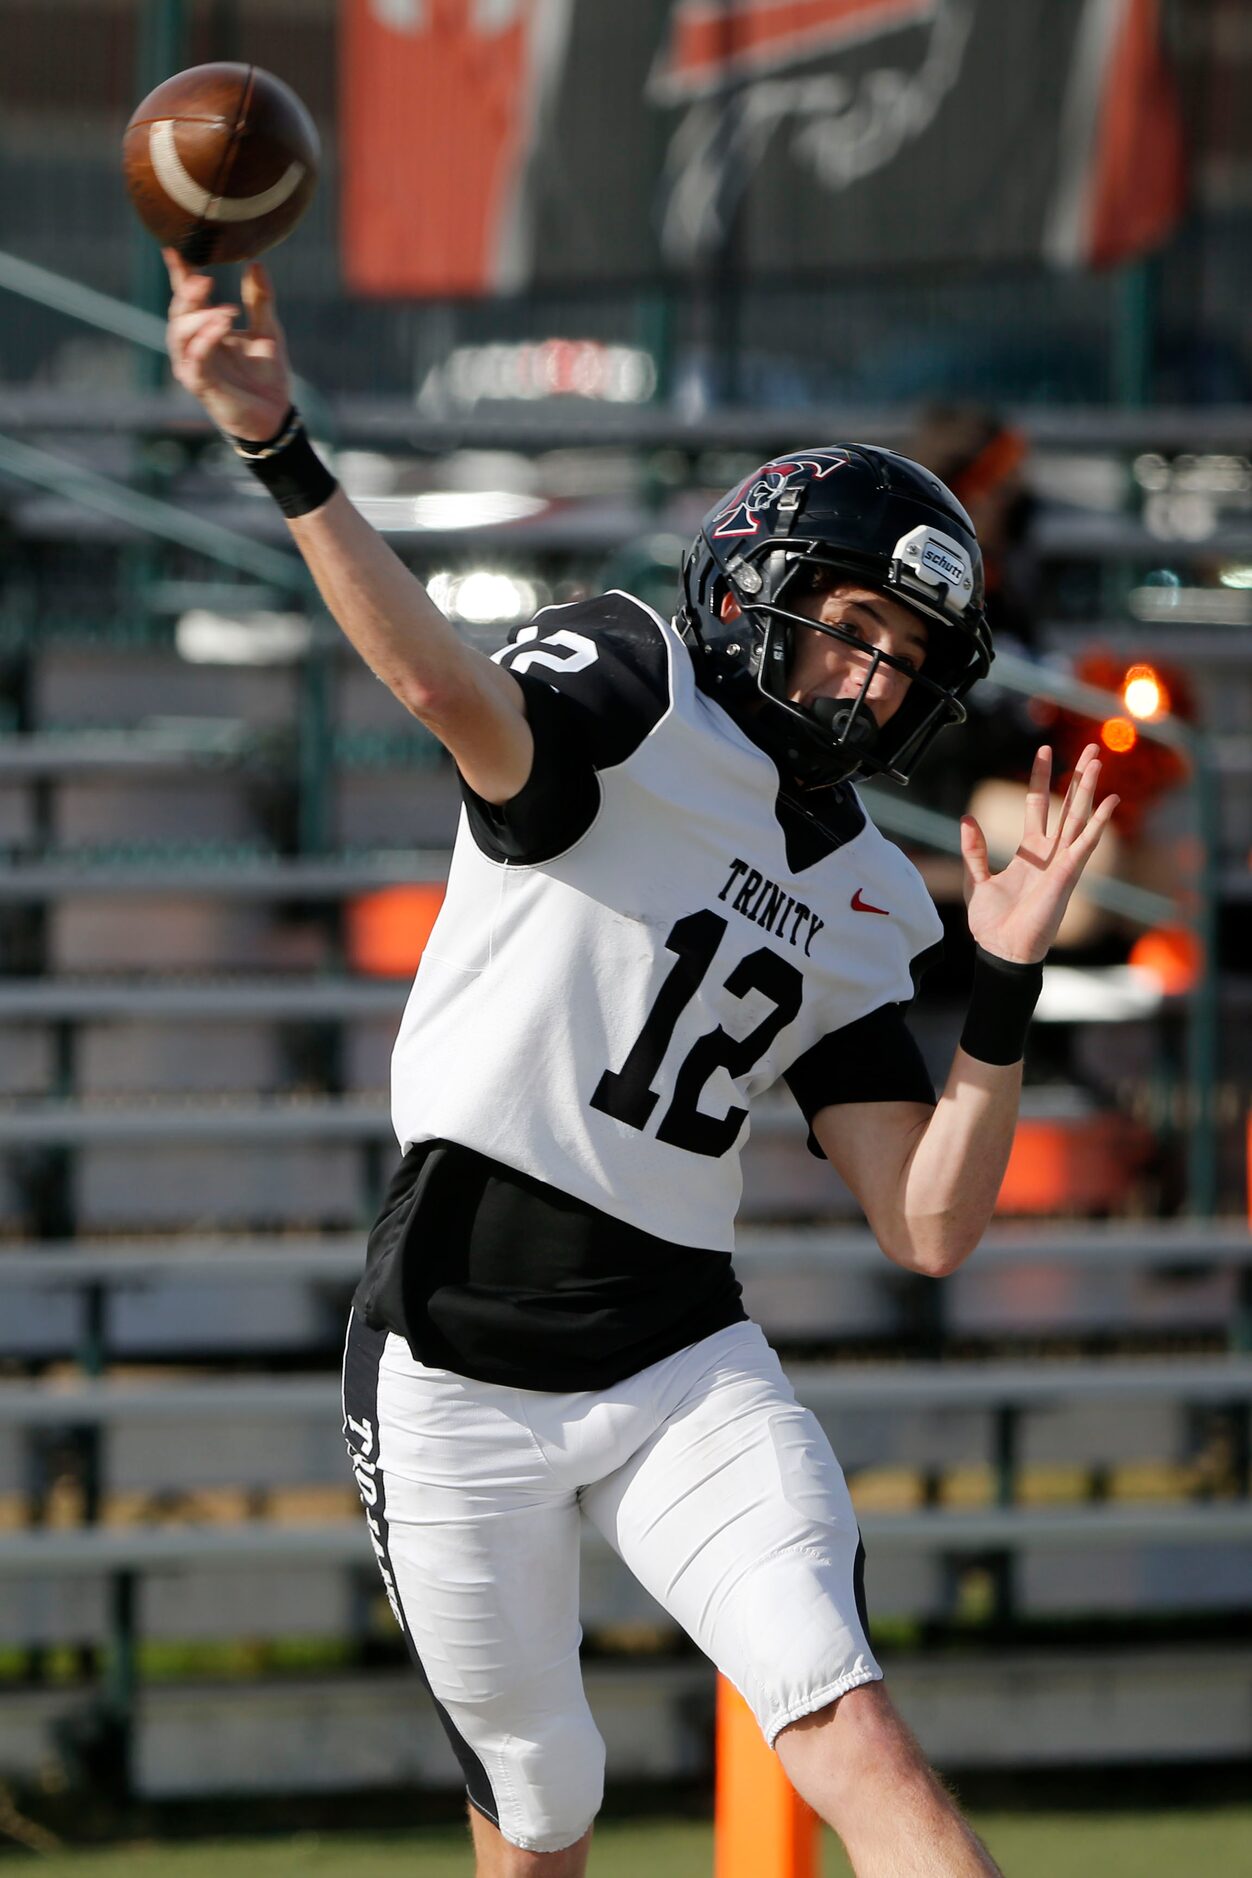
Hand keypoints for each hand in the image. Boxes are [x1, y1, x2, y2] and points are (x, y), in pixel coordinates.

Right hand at [164, 249, 292, 441]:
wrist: (276, 416)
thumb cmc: (267, 376)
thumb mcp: (268, 331)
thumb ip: (260, 299)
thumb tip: (255, 262)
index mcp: (207, 329)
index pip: (186, 297)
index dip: (179, 273)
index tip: (174, 249)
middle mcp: (194, 346)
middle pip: (178, 312)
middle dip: (187, 293)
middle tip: (207, 279)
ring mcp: (194, 365)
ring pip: (179, 334)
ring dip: (199, 317)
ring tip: (227, 311)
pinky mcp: (200, 385)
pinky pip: (194, 359)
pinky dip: (204, 340)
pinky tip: (222, 325)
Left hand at [959, 744, 1119, 963]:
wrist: (1002, 950)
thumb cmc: (993, 924)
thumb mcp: (977, 880)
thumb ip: (974, 850)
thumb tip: (966, 819)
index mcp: (1030, 852)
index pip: (1037, 805)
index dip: (1040, 778)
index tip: (1043, 751)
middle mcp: (1050, 853)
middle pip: (1067, 805)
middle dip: (1077, 776)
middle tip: (1091, 747)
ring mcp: (1062, 861)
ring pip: (1079, 816)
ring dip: (1089, 788)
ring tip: (1099, 759)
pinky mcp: (1068, 873)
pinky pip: (1086, 843)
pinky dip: (1098, 822)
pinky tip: (1112, 801)